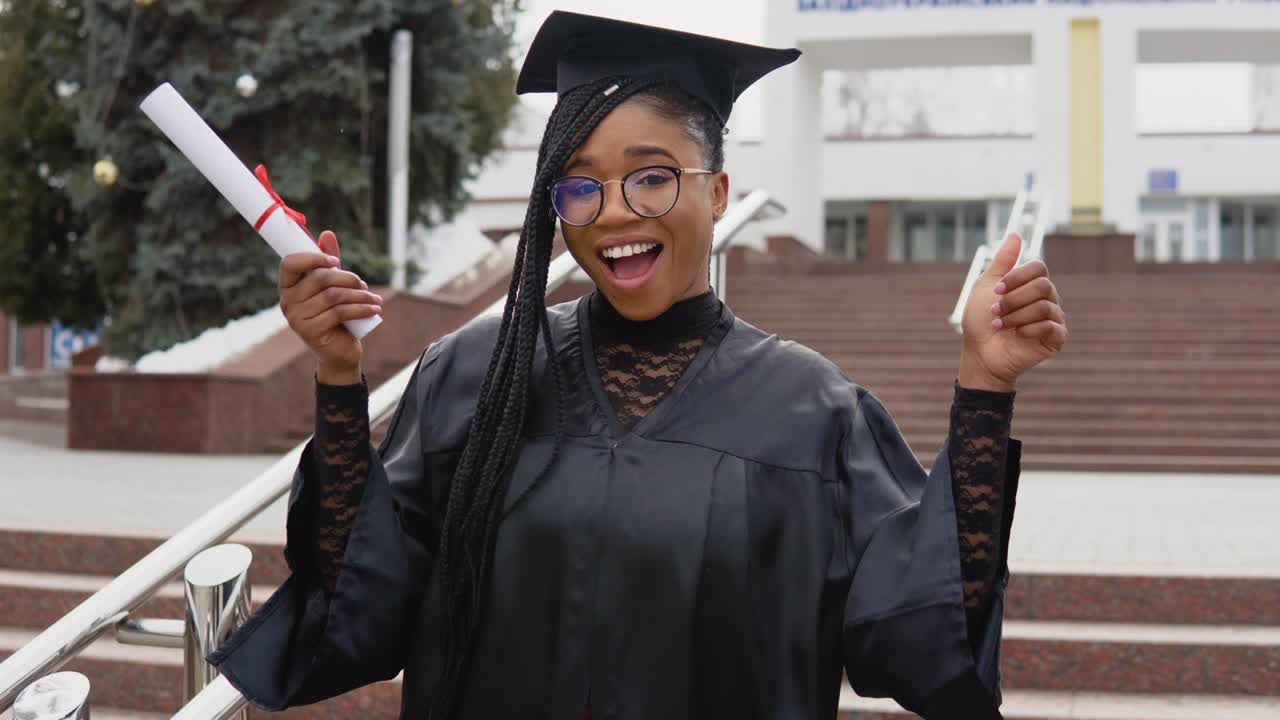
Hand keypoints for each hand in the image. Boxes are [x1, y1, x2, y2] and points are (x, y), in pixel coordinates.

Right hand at [279, 230, 381, 383]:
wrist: (339, 352)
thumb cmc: (335, 315)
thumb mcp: (333, 287)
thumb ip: (329, 263)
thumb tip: (327, 233)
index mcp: (288, 287)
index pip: (290, 263)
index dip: (313, 257)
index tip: (335, 261)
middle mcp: (287, 302)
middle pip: (320, 278)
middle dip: (347, 278)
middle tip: (362, 285)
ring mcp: (296, 318)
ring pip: (334, 295)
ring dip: (359, 295)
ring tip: (373, 298)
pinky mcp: (310, 331)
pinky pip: (340, 312)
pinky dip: (361, 308)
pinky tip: (374, 308)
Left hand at [959, 233, 1066, 391]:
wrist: (980, 353)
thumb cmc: (981, 321)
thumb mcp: (986, 286)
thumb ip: (1002, 261)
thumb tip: (1016, 234)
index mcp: (1031, 285)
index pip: (1039, 268)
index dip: (1017, 277)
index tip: (996, 290)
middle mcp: (1046, 299)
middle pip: (1042, 286)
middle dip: (1014, 299)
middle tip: (995, 311)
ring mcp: (1053, 319)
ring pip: (1044, 306)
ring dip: (1016, 316)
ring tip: (1001, 325)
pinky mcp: (1056, 338)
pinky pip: (1051, 326)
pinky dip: (1029, 328)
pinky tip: (1017, 334)